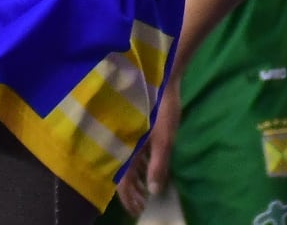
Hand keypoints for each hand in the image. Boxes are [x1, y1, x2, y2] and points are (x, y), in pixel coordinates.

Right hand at [126, 76, 183, 215]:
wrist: (162, 76)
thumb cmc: (162, 108)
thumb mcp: (164, 139)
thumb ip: (158, 165)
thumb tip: (153, 191)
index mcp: (127, 147)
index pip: (121, 180)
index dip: (127, 198)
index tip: (136, 211)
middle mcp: (123, 143)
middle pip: (122, 174)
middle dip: (131, 192)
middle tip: (142, 204)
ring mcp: (129, 135)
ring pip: (127, 163)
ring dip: (135, 179)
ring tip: (145, 191)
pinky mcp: (136, 127)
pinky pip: (133, 152)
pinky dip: (138, 165)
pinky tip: (146, 169)